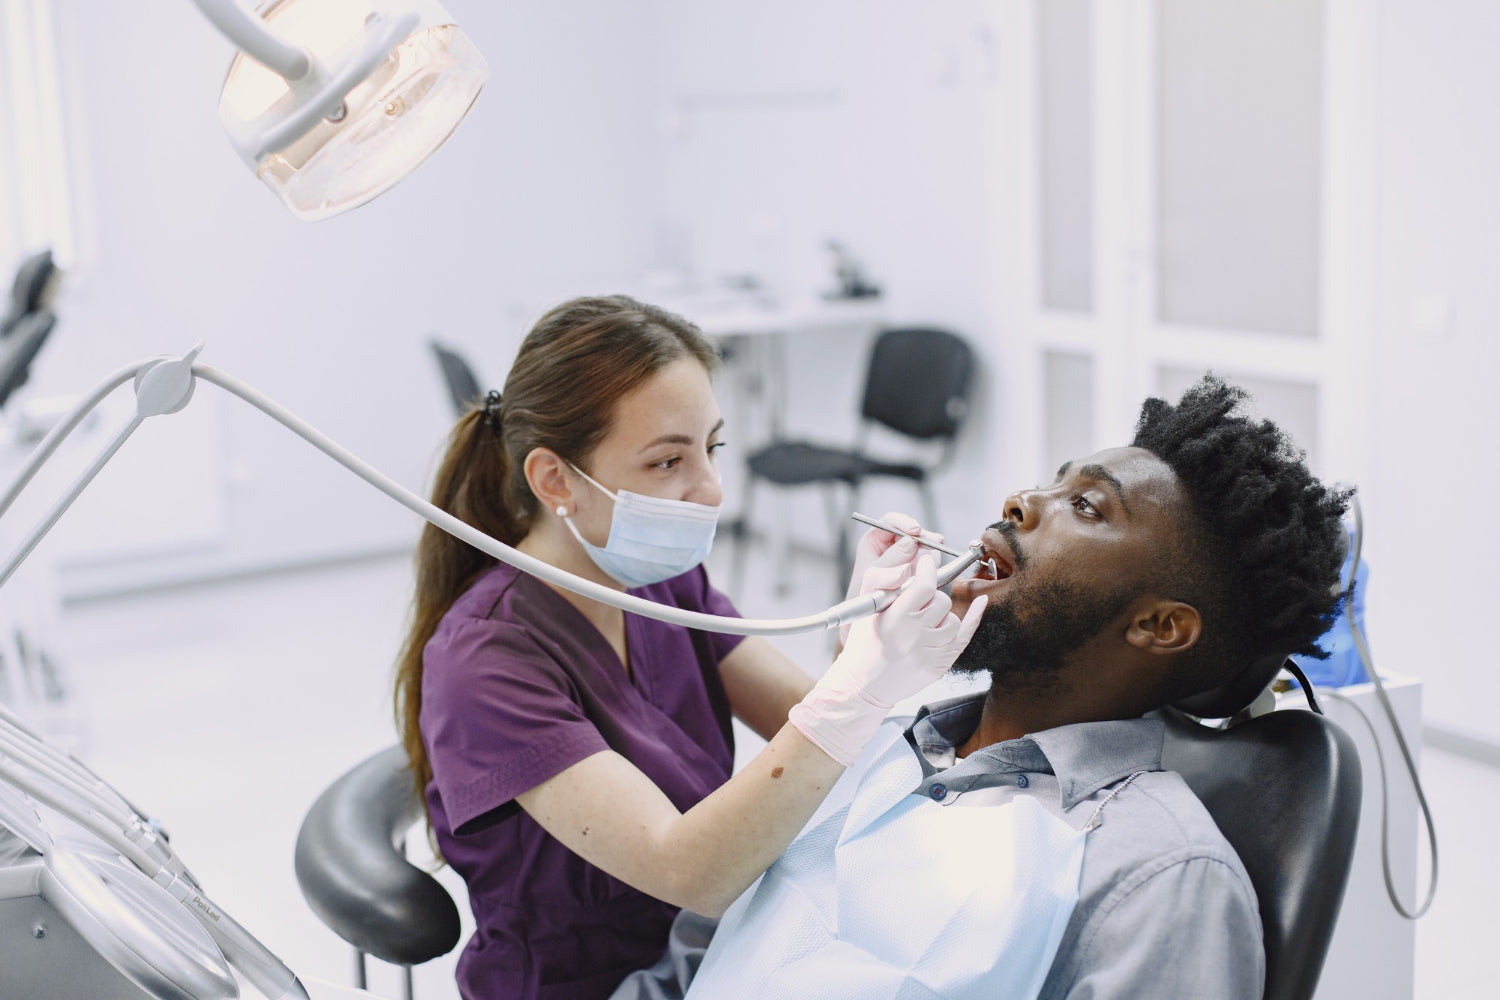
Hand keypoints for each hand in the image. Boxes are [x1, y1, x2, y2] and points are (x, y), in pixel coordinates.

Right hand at [792, 551, 986, 765]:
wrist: (861, 686)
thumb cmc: (863, 644)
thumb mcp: (865, 609)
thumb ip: (887, 581)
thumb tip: (914, 563)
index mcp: (894, 621)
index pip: (924, 586)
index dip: (928, 569)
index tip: (927, 562)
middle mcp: (914, 638)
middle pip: (941, 601)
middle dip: (930, 596)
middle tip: (917, 602)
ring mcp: (929, 655)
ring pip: (952, 619)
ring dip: (940, 615)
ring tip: (923, 622)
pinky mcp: (938, 667)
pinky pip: (963, 638)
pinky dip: (974, 619)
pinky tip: (979, 604)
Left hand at [840, 511, 945, 644]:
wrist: (870, 618)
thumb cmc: (865, 596)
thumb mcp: (875, 576)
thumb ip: (892, 559)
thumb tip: (911, 543)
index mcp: (874, 541)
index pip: (891, 521)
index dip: (905, 522)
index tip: (916, 531)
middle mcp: (890, 545)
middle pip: (911, 531)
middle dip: (924, 536)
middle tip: (935, 542)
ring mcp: (904, 556)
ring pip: (923, 544)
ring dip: (930, 550)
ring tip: (932, 560)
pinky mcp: (916, 567)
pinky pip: (928, 559)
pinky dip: (932, 562)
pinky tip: (933, 569)